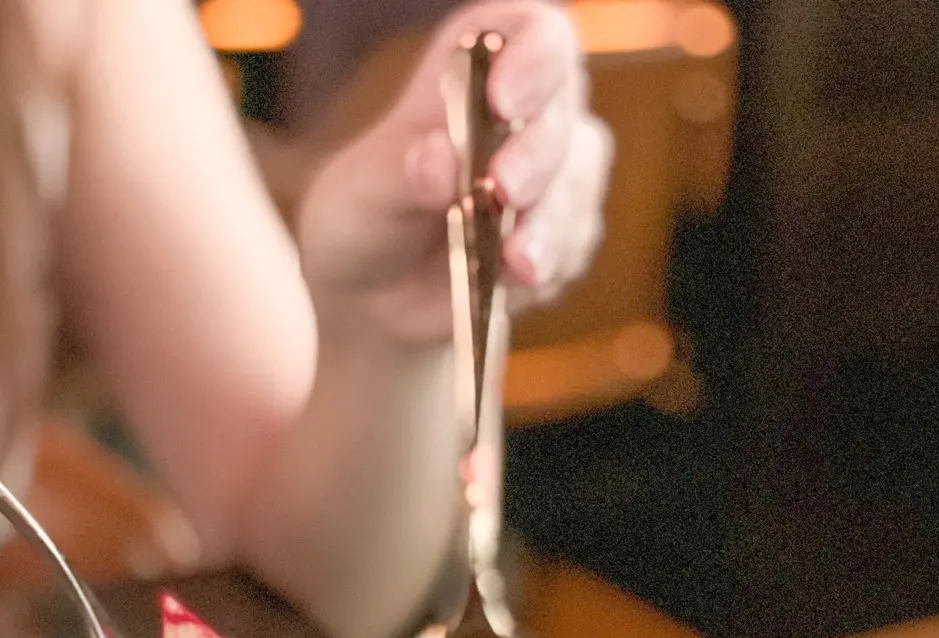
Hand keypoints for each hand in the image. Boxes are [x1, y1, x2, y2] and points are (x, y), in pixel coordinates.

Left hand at [296, 1, 611, 345]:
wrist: (377, 302)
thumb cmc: (364, 221)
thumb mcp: (362, 192)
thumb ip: (400, 171)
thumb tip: (439, 158)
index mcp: (477, 64)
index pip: (535, 34)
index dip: (533, 59)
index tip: (505, 101)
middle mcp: (530, 110)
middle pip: (562, 112)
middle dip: (536, 155)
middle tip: (503, 189)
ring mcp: (556, 175)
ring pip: (576, 185)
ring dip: (548, 223)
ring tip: (514, 260)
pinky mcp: (564, 237)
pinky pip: (573, 247)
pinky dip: (547, 264)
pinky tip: (516, 280)